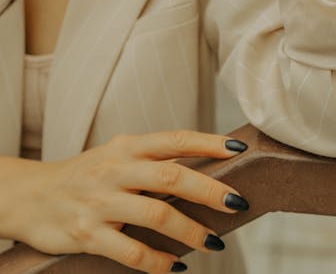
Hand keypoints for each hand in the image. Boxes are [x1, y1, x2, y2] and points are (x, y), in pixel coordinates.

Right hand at [19, 130, 248, 273]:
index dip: (209, 142)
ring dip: (191, 231)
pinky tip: (175, 266)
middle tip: (237, 204)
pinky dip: (158, 262)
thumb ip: (153, 161)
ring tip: (214, 242)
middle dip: (210, 191)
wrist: (30, 195)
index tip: (238, 150)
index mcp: (127, 146)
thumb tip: (205, 172)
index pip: (175, 140)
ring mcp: (101, 202)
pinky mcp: (87, 233)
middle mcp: (116, 169)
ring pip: (156, 215)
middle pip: (172, 176)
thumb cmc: (86, 175)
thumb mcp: (116, 156)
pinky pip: (131, 252)